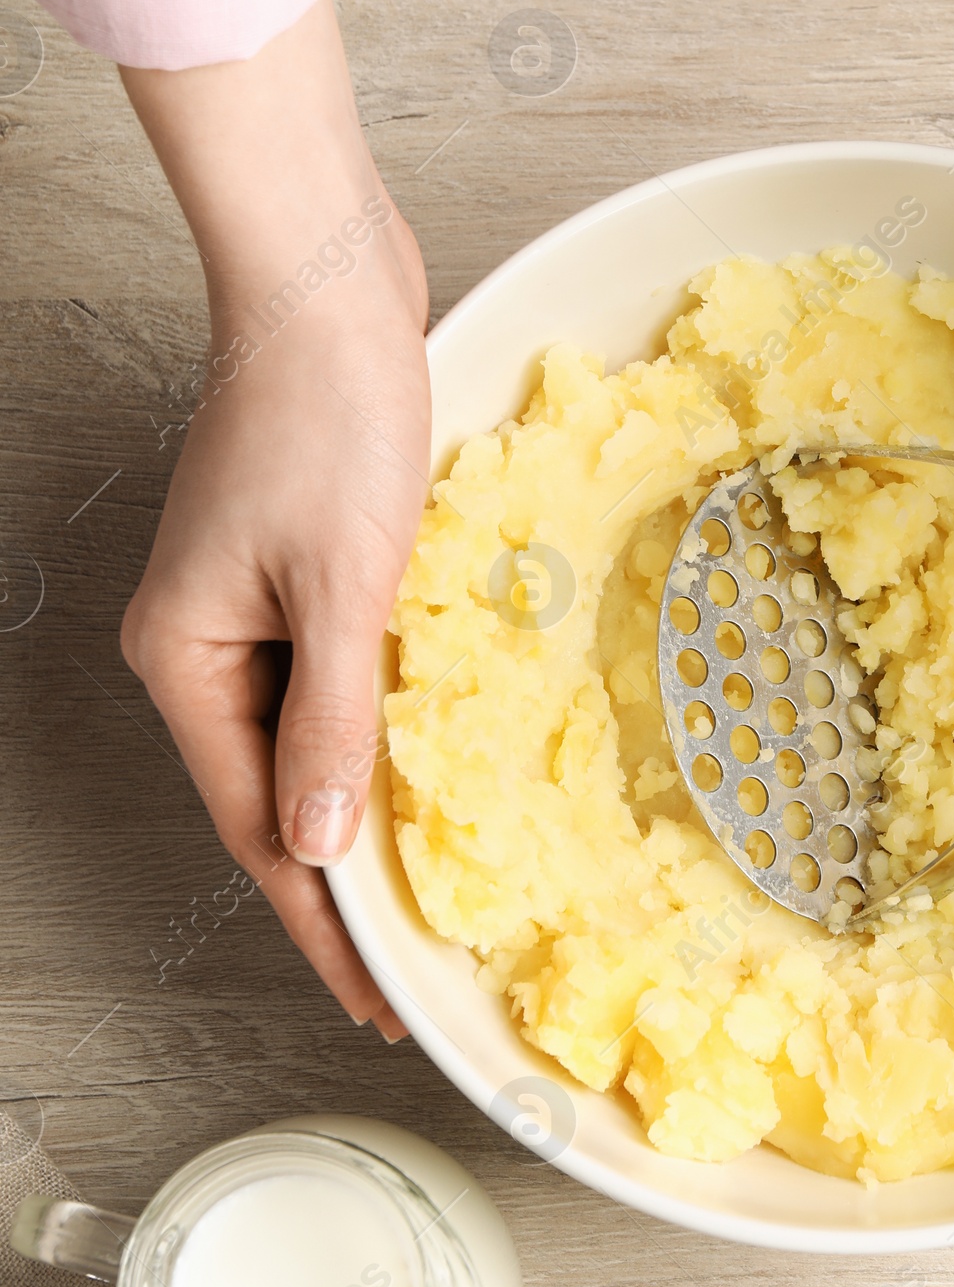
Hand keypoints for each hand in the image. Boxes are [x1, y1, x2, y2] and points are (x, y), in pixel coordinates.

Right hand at [118, 0, 428, 1030]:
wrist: (330, 284)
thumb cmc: (329, 417)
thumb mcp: (340, 583)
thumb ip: (331, 720)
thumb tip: (318, 847)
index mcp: (188, 657)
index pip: (256, 826)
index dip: (321, 921)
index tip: (377, 1002)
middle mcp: (202, 640)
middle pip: (274, 790)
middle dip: (343, 877)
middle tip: (419, 962)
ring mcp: (247, 598)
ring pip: (308, 734)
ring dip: (364, 801)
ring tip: (433, 882)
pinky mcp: (297, 560)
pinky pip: (332, 673)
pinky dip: (376, 723)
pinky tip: (428, 757)